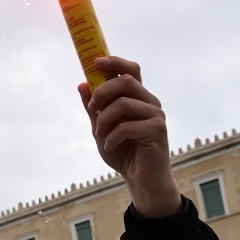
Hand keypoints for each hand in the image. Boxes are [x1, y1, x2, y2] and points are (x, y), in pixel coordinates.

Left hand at [77, 57, 180, 217]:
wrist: (140, 178)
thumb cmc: (122, 151)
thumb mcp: (100, 128)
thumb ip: (93, 108)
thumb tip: (82, 85)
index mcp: (137, 97)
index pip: (131, 70)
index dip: (114, 62)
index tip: (95, 62)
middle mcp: (149, 102)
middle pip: (126, 81)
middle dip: (102, 93)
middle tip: (92, 109)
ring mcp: (156, 115)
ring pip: (124, 103)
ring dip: (104, 120)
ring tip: (100, 135)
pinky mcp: (158, 130)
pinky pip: (127, 126)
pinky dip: (111, 137)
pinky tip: (109, 146)